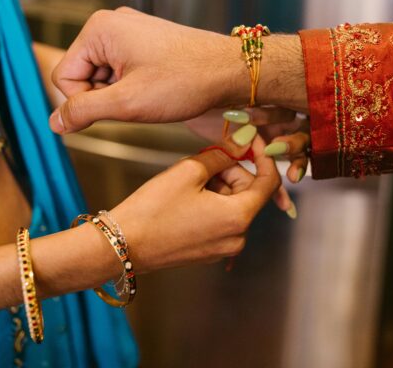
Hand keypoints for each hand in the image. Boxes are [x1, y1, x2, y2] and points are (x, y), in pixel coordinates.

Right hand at [49, 7, 307, 132]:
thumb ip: (83, 111)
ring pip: (103, 77)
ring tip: (150, 96)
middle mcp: (111, 25)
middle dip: (104, 97)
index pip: (64, 76)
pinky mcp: (145, 45)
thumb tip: (55, 122)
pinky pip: (121, 73)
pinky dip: (132, 89)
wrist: (230, 72)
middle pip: (82, 75)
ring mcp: (130, 33)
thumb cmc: (185, 81)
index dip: (84, 102)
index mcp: (100, 29)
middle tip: (136, 103)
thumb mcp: (126, 103)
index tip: (116, 109)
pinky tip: (155, 92)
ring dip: (120, 95)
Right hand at [109, 125, 280, 271]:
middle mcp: (237, 238)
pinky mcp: (208, 251)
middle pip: (249, 192)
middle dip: (231, 170)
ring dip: (218, 185)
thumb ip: (222, 154)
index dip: (262, 156)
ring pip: (233, 204)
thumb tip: (242, 142)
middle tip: (204, 159)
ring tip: (188, 180)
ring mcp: (223, 248)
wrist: (122, 245)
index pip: (270, 181)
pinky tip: (186, 196)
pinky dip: (211, 202)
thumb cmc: (153, 209)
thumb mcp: (189, 171)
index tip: (249, 141)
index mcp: (238, 217)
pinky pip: (221, 219)